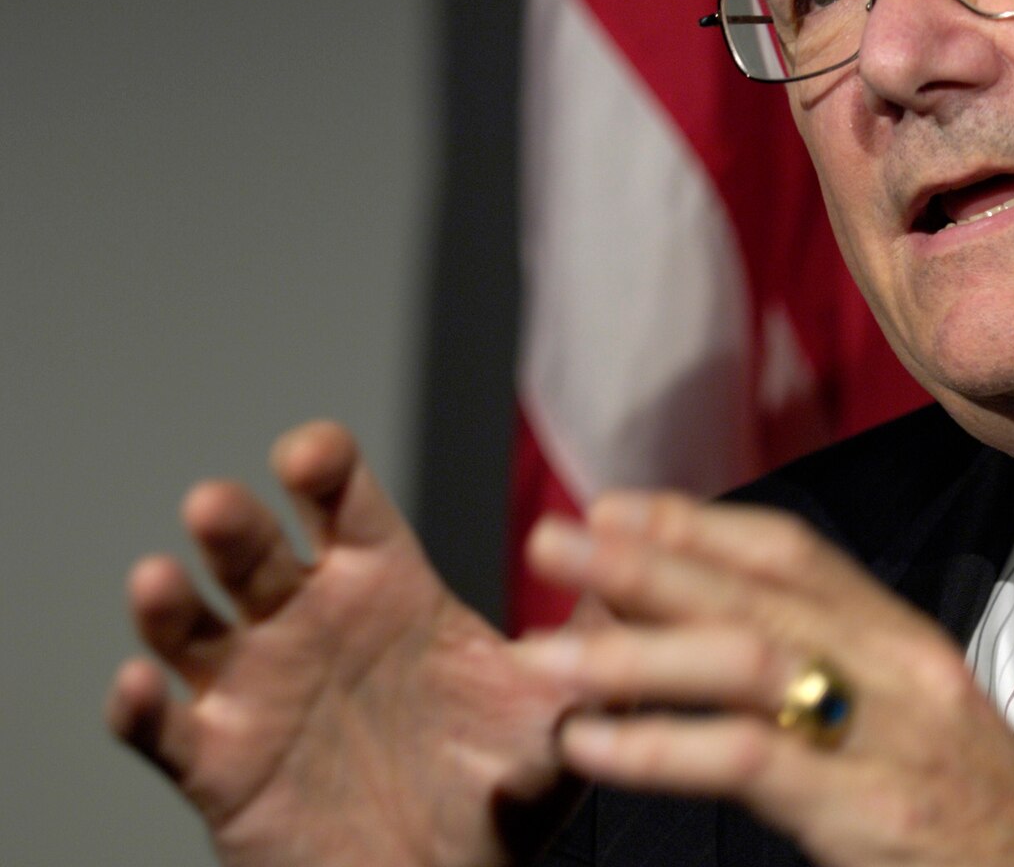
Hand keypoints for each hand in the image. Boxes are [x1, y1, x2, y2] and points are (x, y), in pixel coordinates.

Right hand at [105, 421, 579, 866]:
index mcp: (387, 592)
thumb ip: (600, 632)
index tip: (312, 452)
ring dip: (170, 604)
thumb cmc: (504, 795)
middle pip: (258, 554)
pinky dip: (141, 710)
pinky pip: (166, 733)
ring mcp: (258, 691)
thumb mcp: (563, 708)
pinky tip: (139, 686)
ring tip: (160, 579)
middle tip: (221, 504)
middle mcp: (311, 625)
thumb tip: (640, 550)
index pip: (348, 509)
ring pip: (194, 631)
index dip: (324, 471)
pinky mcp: (221, 766)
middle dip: (235, 524)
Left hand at [518, 493, 1013, 866]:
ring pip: (750, 661)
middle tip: (550, 539)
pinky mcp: (880, 811)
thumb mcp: (915, 735)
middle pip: (761, 591)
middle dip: (647, 559)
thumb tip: (704, 651)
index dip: (699, 523)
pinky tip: (592, 745)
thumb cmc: (982, 833)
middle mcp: (907, 668)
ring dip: (635, 650)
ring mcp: (896, 736)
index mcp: (909, 645)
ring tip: (540, 652)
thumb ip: (833, 687)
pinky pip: (751, 762)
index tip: (612, 507)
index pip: (797, 553)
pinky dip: (660, 748)